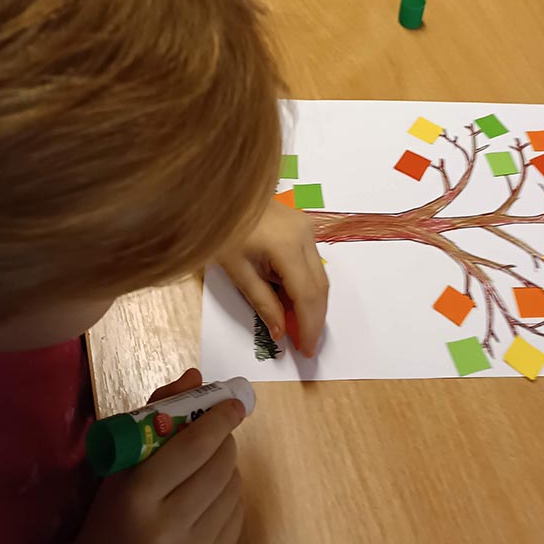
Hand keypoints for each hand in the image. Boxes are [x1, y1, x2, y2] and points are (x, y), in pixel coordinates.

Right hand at [33, 370, 245, 543]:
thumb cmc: (108, 519)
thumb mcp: (120, 467)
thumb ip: (154, 416)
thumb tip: (195, 377)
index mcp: (137, 498)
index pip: (194, 446)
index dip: (219, 418)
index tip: (232, 403)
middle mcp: (167, 530)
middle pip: (220, 465)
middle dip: (225, 440)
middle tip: (218, 431)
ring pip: (234, 489)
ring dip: (228, 468)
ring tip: (208, 467)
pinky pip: (238, 517)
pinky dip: (230, 497)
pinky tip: (211, 496)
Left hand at [219, 198, 328, 356]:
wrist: (223, 194)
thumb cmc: (223, 230)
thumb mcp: (238, 272)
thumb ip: (263, 303)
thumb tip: (281, 333)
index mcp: (287, 246)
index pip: (307, 295)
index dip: (309, 326)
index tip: (306, 350)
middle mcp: (305, 236)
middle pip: (320, 287)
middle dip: (315, 319)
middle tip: (306, 345)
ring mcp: (308, 229)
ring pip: (320, 276)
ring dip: (312, 304)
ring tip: (300, 328)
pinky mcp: (305, 227)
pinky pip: (312, 263)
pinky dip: (307, 286)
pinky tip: (295, 302)